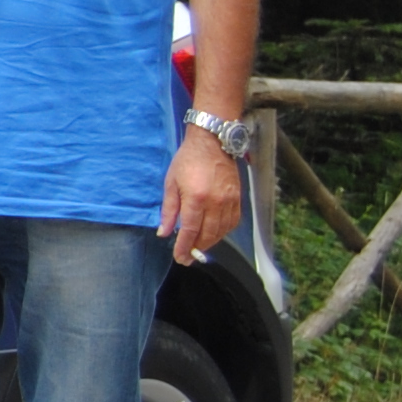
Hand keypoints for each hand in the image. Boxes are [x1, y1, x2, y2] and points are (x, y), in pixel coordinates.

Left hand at [161, 128, 244, 265]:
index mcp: (196, 198)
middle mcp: (216, 202)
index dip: (184, 247)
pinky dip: (223, 232)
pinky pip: (233, 223)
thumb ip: (169, 211)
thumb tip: (164, 233)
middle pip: (208, 234)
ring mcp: (230, 201)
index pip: (191, 230)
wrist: (212, 143)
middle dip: (197, 248)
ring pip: (222, 231)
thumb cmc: (187, 161)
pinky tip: (214, 234)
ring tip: (198, 247)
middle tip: (187, 257)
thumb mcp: (171, 184)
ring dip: (210, 242)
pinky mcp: (238, 199)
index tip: (180, 258)